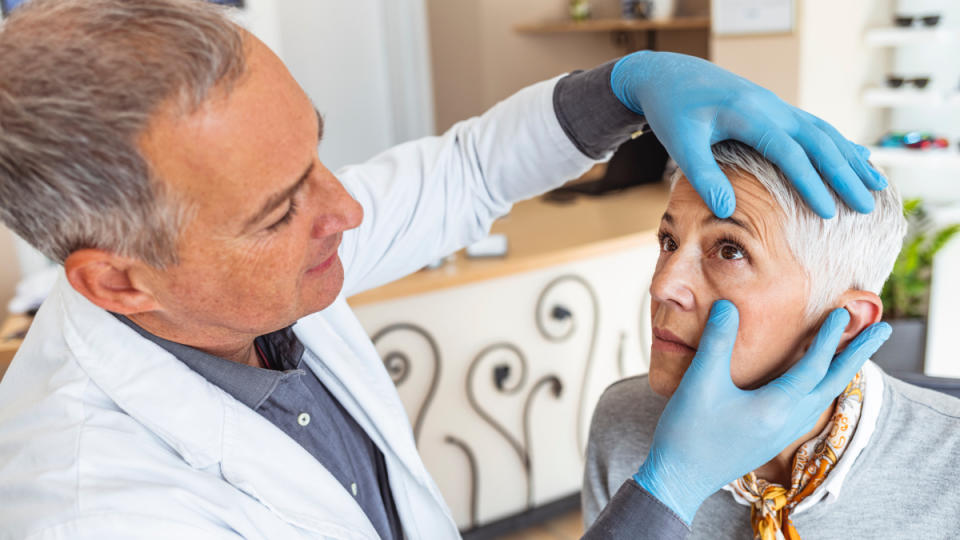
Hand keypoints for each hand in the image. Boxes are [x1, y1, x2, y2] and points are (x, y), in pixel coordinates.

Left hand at [610, 51, 887, 218]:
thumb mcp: (679, 142)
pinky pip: (815, 127)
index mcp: (748, 113)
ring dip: (850, 159)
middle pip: (818, 141)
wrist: (669, 74)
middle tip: (867, 206)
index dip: (810, 183)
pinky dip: (839, 145)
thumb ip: (702, 175)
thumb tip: (726, 211)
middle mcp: (770, 106)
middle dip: (844, 175)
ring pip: (824, 132)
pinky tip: (857, 159)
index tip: (827, 212)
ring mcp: (776, 106)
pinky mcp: (775, 109)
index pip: (789, 152)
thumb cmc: (672, 110)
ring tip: (877, 186)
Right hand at [632, 300, 890, 523]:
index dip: (830, 337)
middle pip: (833, 383)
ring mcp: (780, 433)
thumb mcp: (700, 382)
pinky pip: (807, 406)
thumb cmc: (688, 433)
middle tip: (883, 330)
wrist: (678, 478)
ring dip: (841, 370)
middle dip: (858, 354)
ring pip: (822, 396)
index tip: (844, 312)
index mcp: (776, 407)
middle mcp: (787, 421)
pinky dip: (820, 385)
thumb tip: (728, 306)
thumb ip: (717, 342)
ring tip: (853, 350)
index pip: (813, 366)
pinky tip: (812, 381)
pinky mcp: (770, 438)